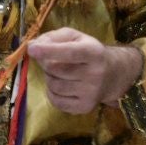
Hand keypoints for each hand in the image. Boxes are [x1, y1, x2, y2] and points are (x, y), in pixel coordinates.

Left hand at [26, 28, 143, 113]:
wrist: (114, 74)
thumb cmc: (90, 52)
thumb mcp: (77, 37)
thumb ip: (54, 37)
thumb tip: (32, 45)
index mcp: (93, 52)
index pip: (69, 52)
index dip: (49, 50)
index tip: (31, 49)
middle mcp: (94, 74)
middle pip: (56, 69)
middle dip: (46, 63)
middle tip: (51, 60)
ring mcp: (90, 93)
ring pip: (53, 86)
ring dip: (49, 78)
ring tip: (58, 73)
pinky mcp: (84, 107)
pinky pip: (56, 101)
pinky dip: (51, 92)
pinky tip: (60, 85)